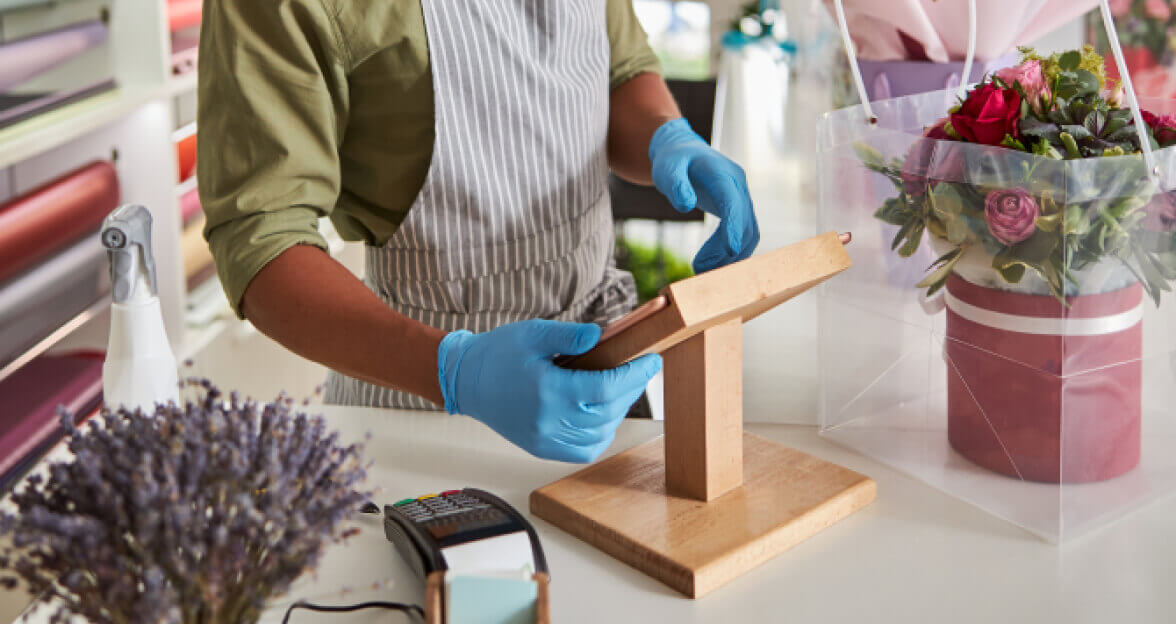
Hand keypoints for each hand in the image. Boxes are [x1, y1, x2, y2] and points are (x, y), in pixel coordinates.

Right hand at [436, 320, 661, 462]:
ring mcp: (544, 439)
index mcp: (547, 390)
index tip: (652, 361)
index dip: (635, 375)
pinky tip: (604, 413)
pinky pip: (583, 450)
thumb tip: (601, 336)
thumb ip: (569, 334)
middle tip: (642, 371)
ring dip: (619, 412)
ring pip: (600, 434)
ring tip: (622, 389)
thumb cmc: (498, 354)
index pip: (605, 388)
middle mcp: (547, 420)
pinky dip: (601, 434)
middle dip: (632, 390)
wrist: (466, 381)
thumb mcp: (533, 332)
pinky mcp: (541, 448)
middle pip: (608, 411)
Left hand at [648, 118, 759, 272]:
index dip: (734, 226)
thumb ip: (675, 184)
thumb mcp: (667, 169)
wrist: (683, 152)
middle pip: (744, 222)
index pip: (733, 202)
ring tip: (703, 270)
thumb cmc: (674, 160)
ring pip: (749, 232)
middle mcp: (738, 185)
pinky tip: (714, 264)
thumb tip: (686, 204)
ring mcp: (742, 197)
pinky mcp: (739, 209)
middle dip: (727, 250)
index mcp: (722, 173)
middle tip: (699, 269)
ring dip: (731, 255)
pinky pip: (744, 234)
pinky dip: (733, 252)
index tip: (730, 250)